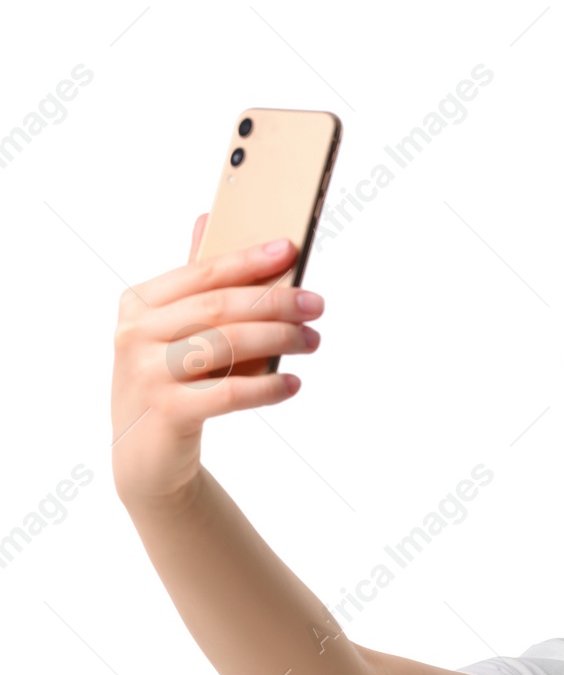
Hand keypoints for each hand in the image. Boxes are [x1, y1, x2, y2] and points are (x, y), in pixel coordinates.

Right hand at [110, 214, 321, 511]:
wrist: (143, 454)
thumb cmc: (171, 381)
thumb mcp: (174, 331)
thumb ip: (193, 283)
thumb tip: (207, 219)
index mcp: (138, 304)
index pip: (201, 273)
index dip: (247, 259)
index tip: (290, 249)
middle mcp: (136, 334)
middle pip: (219, 307)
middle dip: (276, 302)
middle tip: (317, 305)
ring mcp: (148, 373)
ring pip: (227, 344)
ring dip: (279, 339)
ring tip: (312, 340)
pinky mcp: (168, 412)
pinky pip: (230, 392)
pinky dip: (268, 387)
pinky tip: (294, 384)